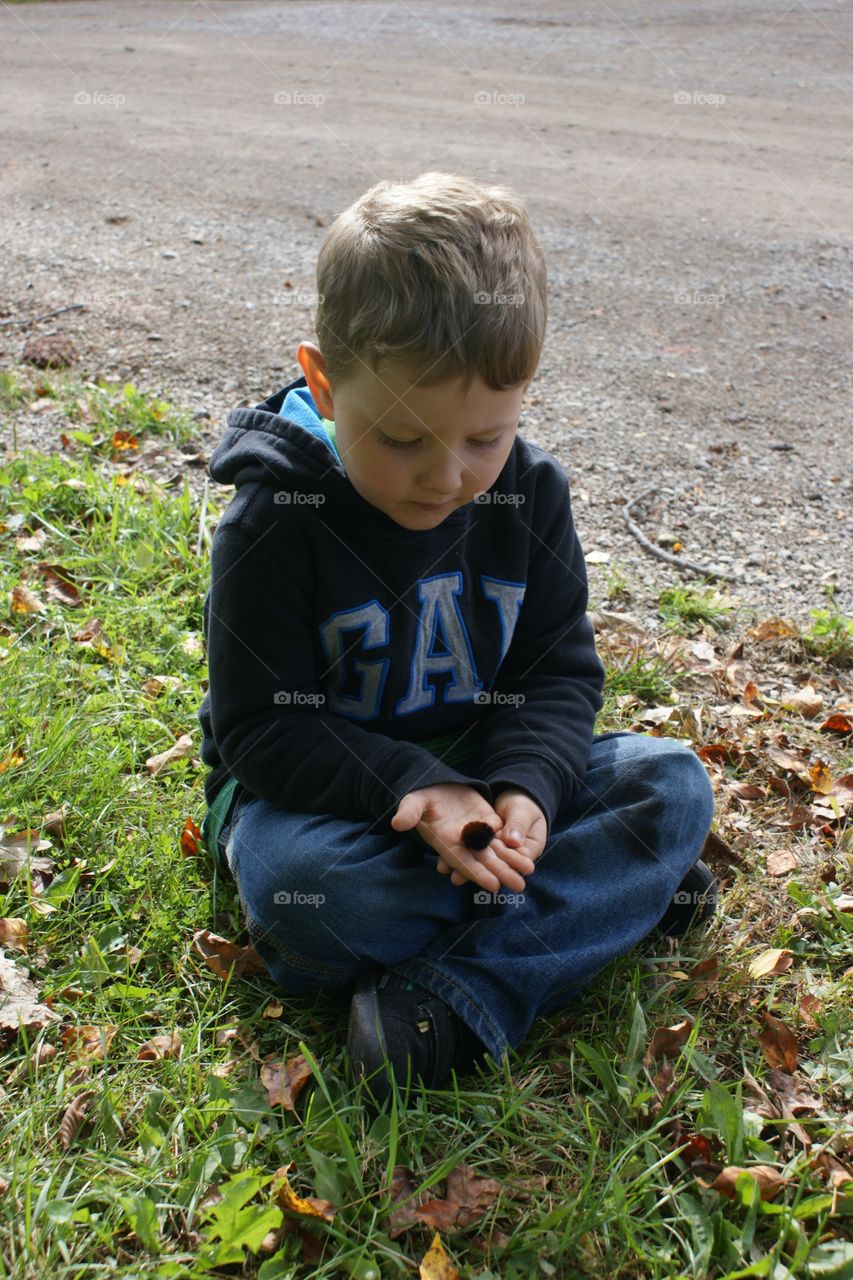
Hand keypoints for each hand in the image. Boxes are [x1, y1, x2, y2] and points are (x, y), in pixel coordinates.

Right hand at [391, 782, 534, 892]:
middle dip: (502, 873)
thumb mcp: (414, 801)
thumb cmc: (421, 797)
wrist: (436, 784)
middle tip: (520, 886)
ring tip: (529, 871)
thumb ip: (410, 812)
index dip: (478, 873)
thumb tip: (397, 823)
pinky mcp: (486, 822)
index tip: (493, 885)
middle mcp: (463, 842)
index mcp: (446, 842)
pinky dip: (513, 845)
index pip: (464, 862)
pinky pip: (501, 836)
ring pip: (496, 851)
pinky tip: (528, 853)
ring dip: (512, 861)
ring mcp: (476, 833)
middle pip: (485, 861)